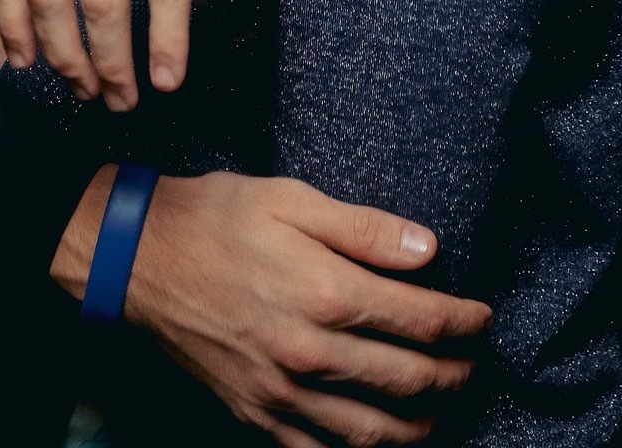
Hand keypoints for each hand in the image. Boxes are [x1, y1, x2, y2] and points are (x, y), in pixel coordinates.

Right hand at [52, 168, 488, 446]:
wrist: (139, 258)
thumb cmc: (218, 217)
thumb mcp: (292, 198)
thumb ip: (364, 228)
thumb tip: (429, 249)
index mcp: (324, 291)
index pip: (421, 320)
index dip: (463, 321)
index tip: (482, 317)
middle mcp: (310, 351)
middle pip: (407, 378)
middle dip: (453, 372)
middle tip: (472, 362)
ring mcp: (282, 391)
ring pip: (371, 432)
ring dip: (418, 424)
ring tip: (438, 408)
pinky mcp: (255, 413)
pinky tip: (374, 442)